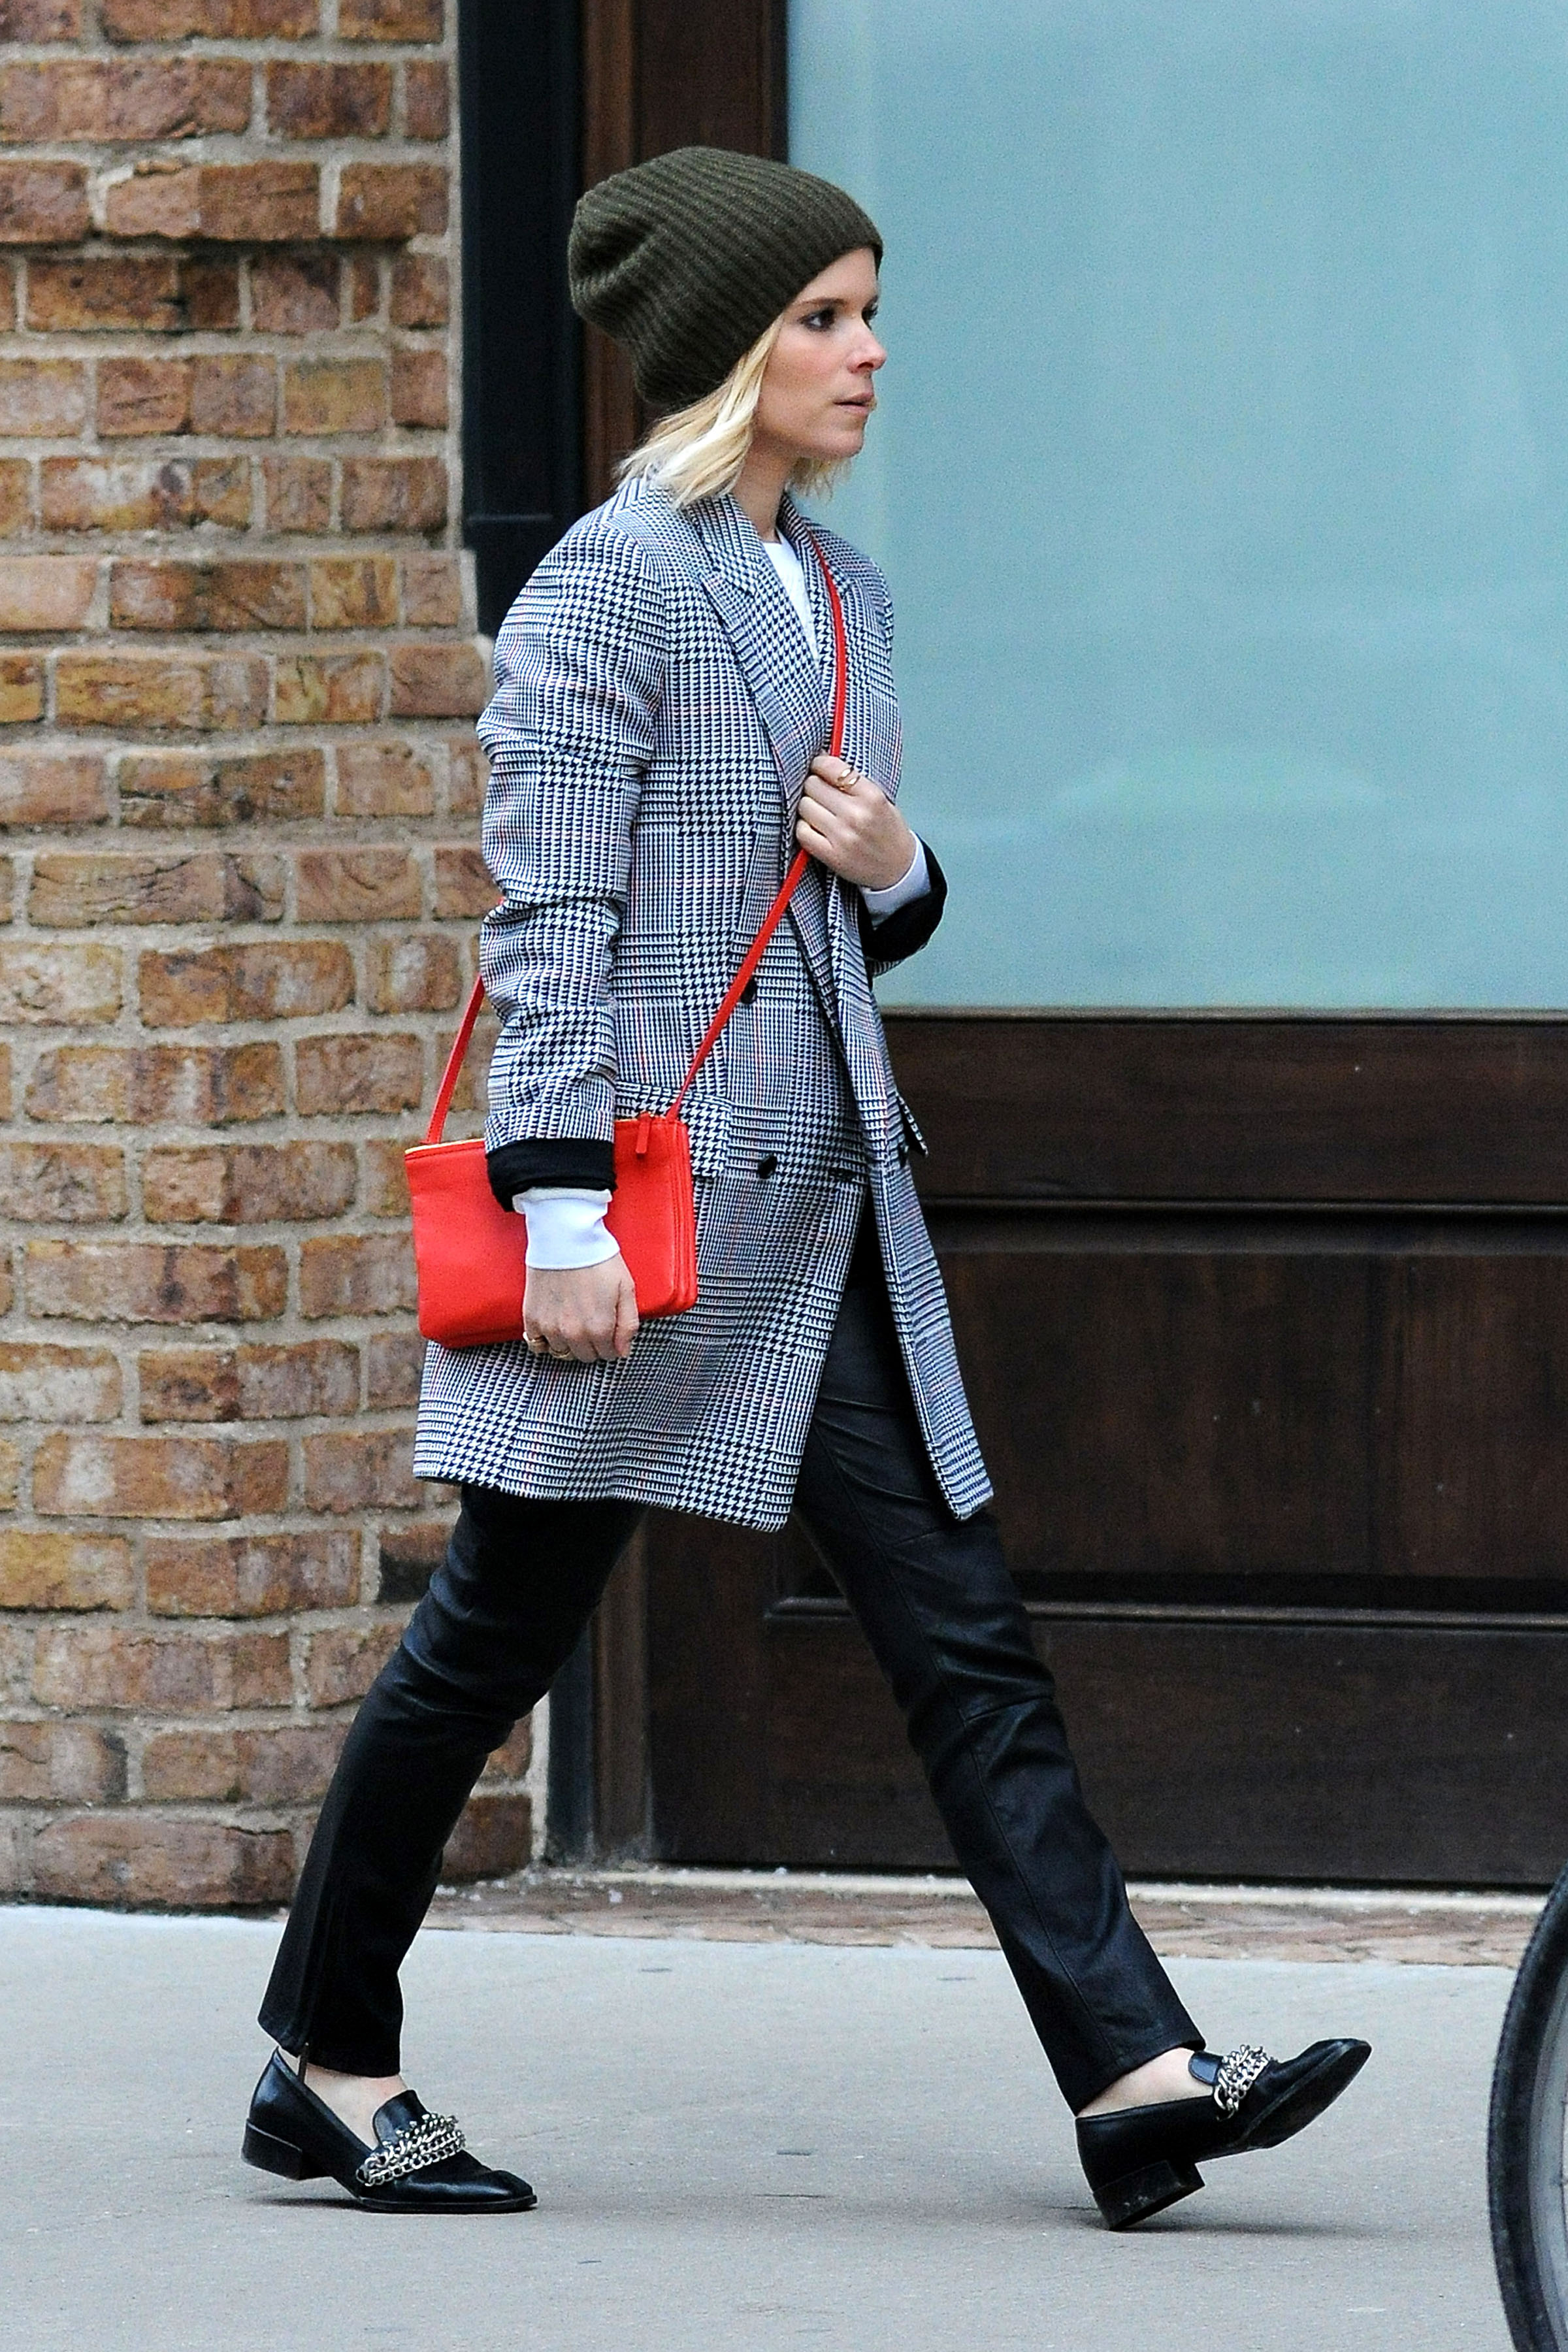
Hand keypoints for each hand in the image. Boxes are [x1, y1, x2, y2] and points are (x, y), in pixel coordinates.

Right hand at [524, 1254, 638, 1361]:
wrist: (566, 1237)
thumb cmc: (599, 1260)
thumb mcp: (626, 1289)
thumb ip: (628, 1324)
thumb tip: (623, 1352)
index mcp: (600, 1329)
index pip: (608, 1355)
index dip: (612, 1343)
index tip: (609, 1328)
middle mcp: (574, 1334)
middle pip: (585, 1356)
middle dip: (593, 1345)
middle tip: (593, 1322)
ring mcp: (550, 1328)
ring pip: (562, 1353)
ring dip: (570, 1343)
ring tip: (573, 1320)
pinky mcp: (532, 1318)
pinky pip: (536, 1345)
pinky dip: (545, 1341)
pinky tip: (553, 1327)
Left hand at [796, 756, 915, 889]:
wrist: (899, 869)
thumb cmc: (888, 831)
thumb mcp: (880, 799)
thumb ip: (853, 782)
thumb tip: (821, 761)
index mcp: (871, 796)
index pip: (831, 768)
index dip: (819, 764)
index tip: (817, 767)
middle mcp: (856, 814)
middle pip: (813, 785)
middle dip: (813, 786)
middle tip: (819, 793)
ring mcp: (842, 836)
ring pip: (804, 806)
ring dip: (807, 807)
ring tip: (819, 812)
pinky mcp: (831, 856)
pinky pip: (802, 832)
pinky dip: (804, 828)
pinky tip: (815, 828)